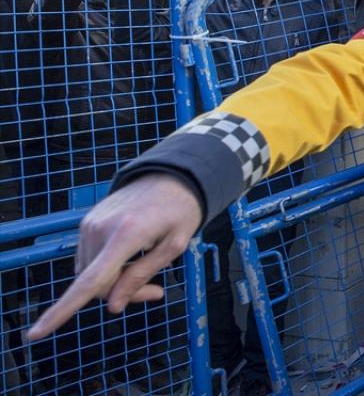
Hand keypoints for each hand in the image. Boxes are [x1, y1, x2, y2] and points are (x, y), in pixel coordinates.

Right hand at [26, 174, 202, 340]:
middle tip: (155, 291)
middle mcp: (99, 229)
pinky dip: (108, 268)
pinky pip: (91, 261)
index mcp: (125, 234)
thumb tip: (113, 306)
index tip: (36, 332)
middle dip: (123, 293)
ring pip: (92, 275)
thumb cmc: (179, 211)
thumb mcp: (175, 245)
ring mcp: (89, 225)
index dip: (62, 311)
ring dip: (115, 281)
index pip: (90, 281)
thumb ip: (142, 275)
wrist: (169, 177)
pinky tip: (131, 256)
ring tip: (146, 266)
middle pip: (97, 285)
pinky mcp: (86, 224)